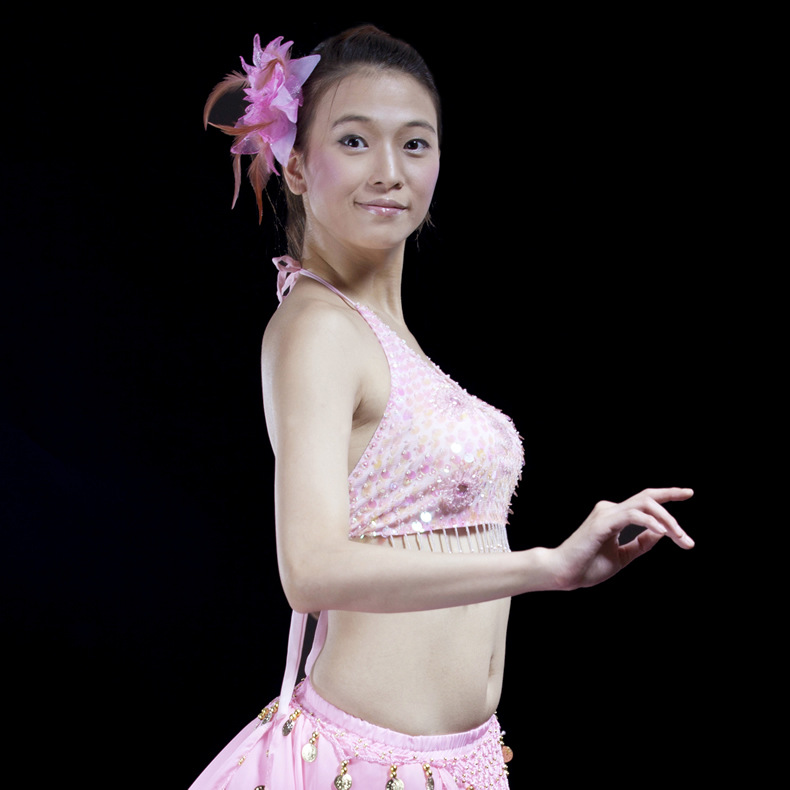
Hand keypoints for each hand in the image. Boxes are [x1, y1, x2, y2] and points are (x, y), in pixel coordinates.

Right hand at [552, 487, 693, 590]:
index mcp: (614, 515)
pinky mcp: (602, 522)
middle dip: (672, 502)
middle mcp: (610, 509)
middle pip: (648, 498)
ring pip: (644, 505)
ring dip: (667, 520)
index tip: (688, 493)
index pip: (645, 501)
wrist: (563, 573)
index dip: (667, 495)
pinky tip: (663, 533)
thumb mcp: (622, 556)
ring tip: (680, 539)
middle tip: (687, 535)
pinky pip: (632, 515)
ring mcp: (606, 513)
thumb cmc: (587, 566)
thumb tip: (662, 532)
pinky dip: (650, 522)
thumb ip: (641, 543)